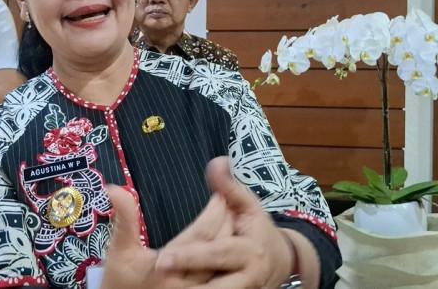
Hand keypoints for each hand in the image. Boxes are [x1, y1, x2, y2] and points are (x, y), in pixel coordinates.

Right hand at [100, 186, 230, 288]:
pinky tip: (226, 250)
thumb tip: (114, 188)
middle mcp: (186, 283)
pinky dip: (225, 263)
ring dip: (230, 243)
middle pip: (218, 249)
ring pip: (223, 266)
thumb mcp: (120, 251)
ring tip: (233, 224)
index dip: (215, 212)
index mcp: (168, 266)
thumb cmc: (119, 283)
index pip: (202, 234)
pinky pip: (220, 280)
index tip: (220, 195)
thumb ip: (124, 219)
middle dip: (228, 224)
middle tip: (232, 204)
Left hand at [155, 157, 294, 288]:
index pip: (216, 254)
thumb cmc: (256, 228)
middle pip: (213, 285)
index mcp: (249, 252)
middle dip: (186, 277)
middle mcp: (246, 278)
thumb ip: (229, 186)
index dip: (190, 257)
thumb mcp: (247, 204)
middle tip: (157, 271)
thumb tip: (217, 162)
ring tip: (162, 287)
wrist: (280, 262)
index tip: (162, 258)